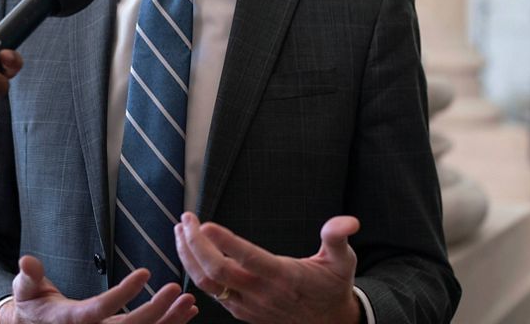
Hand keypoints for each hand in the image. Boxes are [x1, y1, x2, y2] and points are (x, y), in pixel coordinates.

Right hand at [0, 255, 196, 323]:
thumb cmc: (32, 307)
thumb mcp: (25, 290)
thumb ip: (29, 277)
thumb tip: (26, 261)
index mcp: (71, 320)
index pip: (100, 309)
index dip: (123, 294)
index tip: (145, 273)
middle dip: (156, 310)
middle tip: (176, 289)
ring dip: (169, 321)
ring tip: (189, 303)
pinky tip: (186, 313)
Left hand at [174, 212, 360, 323]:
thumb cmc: (333, 286)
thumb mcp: (342, 261)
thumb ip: (337, 238)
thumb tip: (349, 221)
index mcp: (284, 277)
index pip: (248, 259)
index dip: (225, 242)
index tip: (204, 224)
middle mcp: (261, 293)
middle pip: (217, 272)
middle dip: (194, 245)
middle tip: (185, 219)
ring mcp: (248, 305)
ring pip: (208, 284)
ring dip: (188, 257)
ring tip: (180, 231)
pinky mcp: (241, 311)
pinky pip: (211, 293)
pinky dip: (195, 271)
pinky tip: (189, 252)